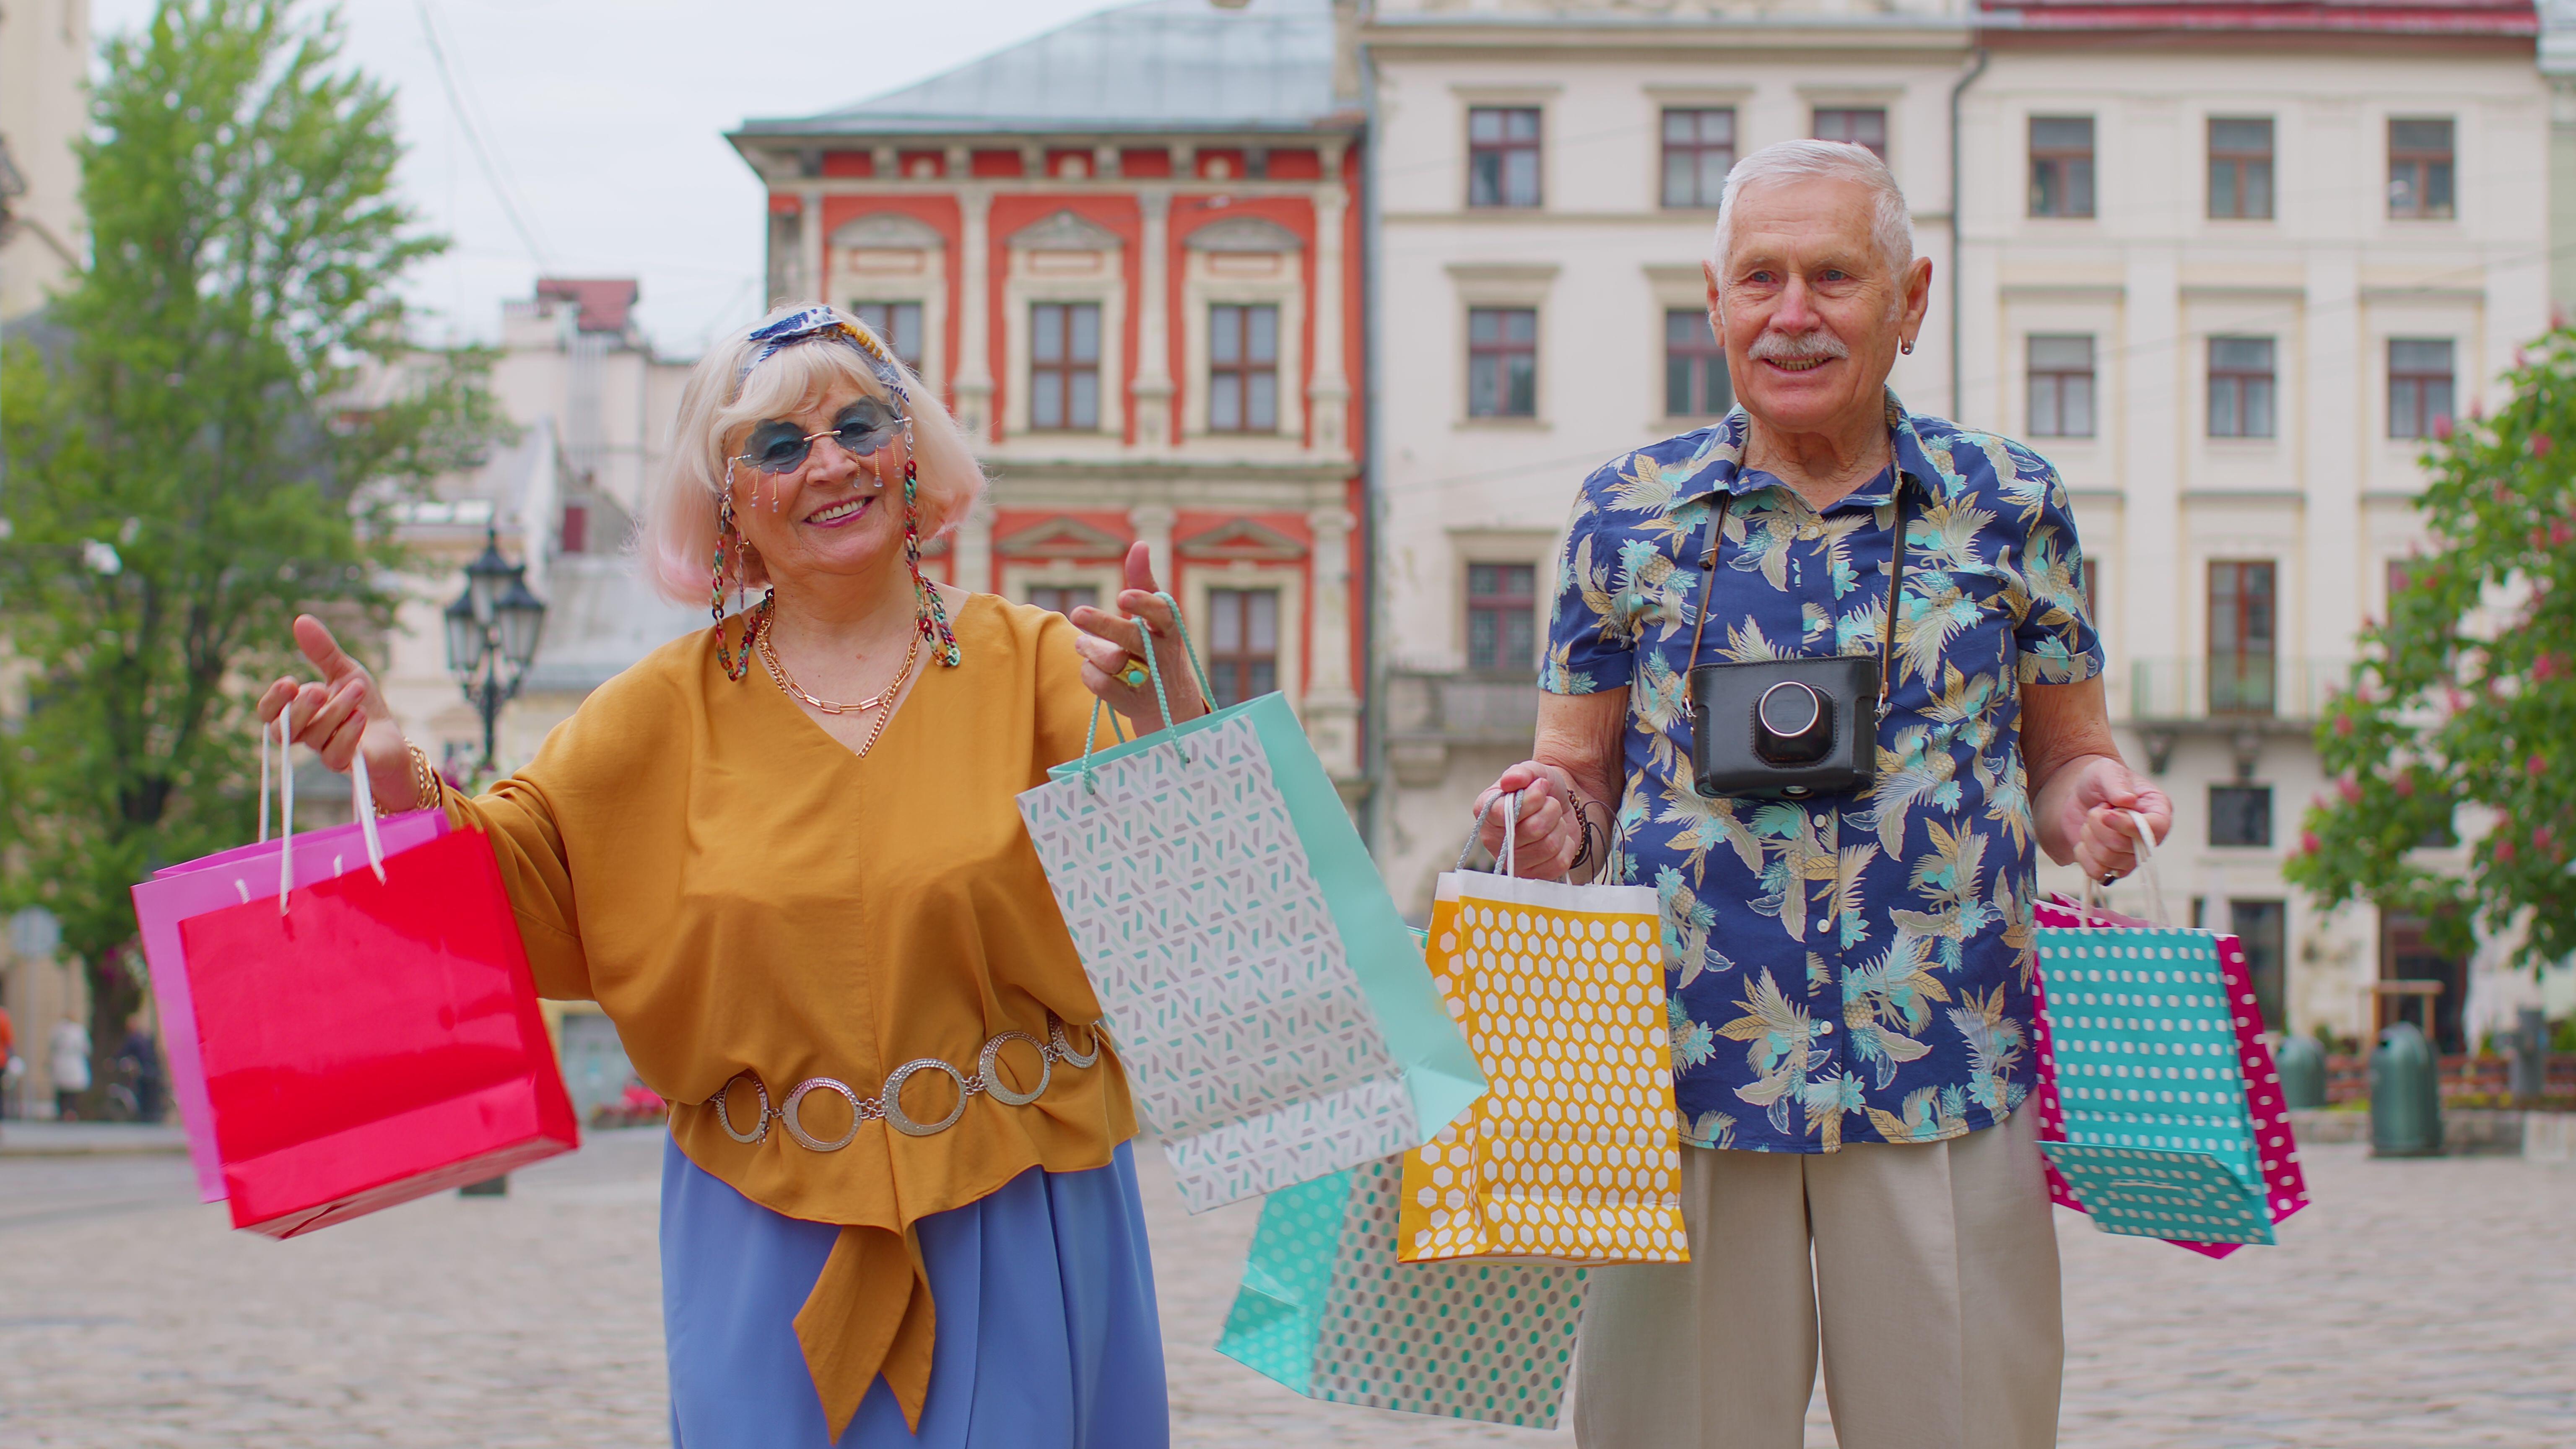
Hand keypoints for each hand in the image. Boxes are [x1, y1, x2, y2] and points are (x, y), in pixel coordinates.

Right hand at [254, 615, 415, 812]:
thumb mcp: (344, 671)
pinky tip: (360, 716)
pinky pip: (335, 755)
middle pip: (283, 730)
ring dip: (336, 710)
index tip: (289, 682)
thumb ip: (322, 651)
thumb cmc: (362, 703)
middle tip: (320, 688)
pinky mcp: (345, 765)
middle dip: (301, 708)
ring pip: (315, 737)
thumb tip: (301, 620)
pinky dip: (348, 733)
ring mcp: (323, 751)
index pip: (269, 712)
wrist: (391, 736)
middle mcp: (305, 735)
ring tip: (358, 689)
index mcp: (298, 712)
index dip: (273, 700)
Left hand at [1068, 543, 1209, 730]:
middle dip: (1105, 625)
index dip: (1143, 605)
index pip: (1161, 613)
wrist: (1169, 705)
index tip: (1122, 596)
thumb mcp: (1155, 618)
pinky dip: (1089, 673)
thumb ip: (1144, 582)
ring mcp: (1149, 681)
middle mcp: (1163, 655)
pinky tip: (1092, 668)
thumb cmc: (1156, 649)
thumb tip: (1140, 544)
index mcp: (1169, 630)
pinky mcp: (1132, 703)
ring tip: (1083, 644)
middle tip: (1077, 613)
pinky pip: (1100, 684)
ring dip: (1090, 649)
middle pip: (1132, 638)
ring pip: (1112, 661)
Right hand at [1473, 762, 1585, 879]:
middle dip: (1551, 810)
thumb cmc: (1542, 789)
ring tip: (1553, 820)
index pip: (1503, 813)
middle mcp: (1493, 839)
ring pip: (1548, 846)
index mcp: (1486, 810)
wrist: (1561, 804)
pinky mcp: (1533, 875)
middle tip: (1550, 803)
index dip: (1529, 800)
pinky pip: (1559, 862)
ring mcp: (1512, 861)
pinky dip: (1566, 845)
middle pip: (1533, 829)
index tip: (1541, 787)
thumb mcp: (1534, 772)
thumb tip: (1510, 781)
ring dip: (1559, 827)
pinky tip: (1558, 837)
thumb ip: (1522, 772)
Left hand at [2057, 756, 2172, 882]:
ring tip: (2092, 821)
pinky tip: (2085, 838)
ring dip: (2090, 838)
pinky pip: (2096, 872)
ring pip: (2109, 861)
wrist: (2079, 794)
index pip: (2156, 829)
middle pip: (2125, 847)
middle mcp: (2149, 837)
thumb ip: (2117, 783)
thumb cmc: (2099, 781)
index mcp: (2158, 811)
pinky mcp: (2111, 866)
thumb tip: (2128, 800)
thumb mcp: (2106, 771)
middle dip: (2100, 827)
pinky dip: (2083, 854)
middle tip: (2097, 810)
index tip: (2106, 814)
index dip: (2129, 826)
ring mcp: (2131, 855)